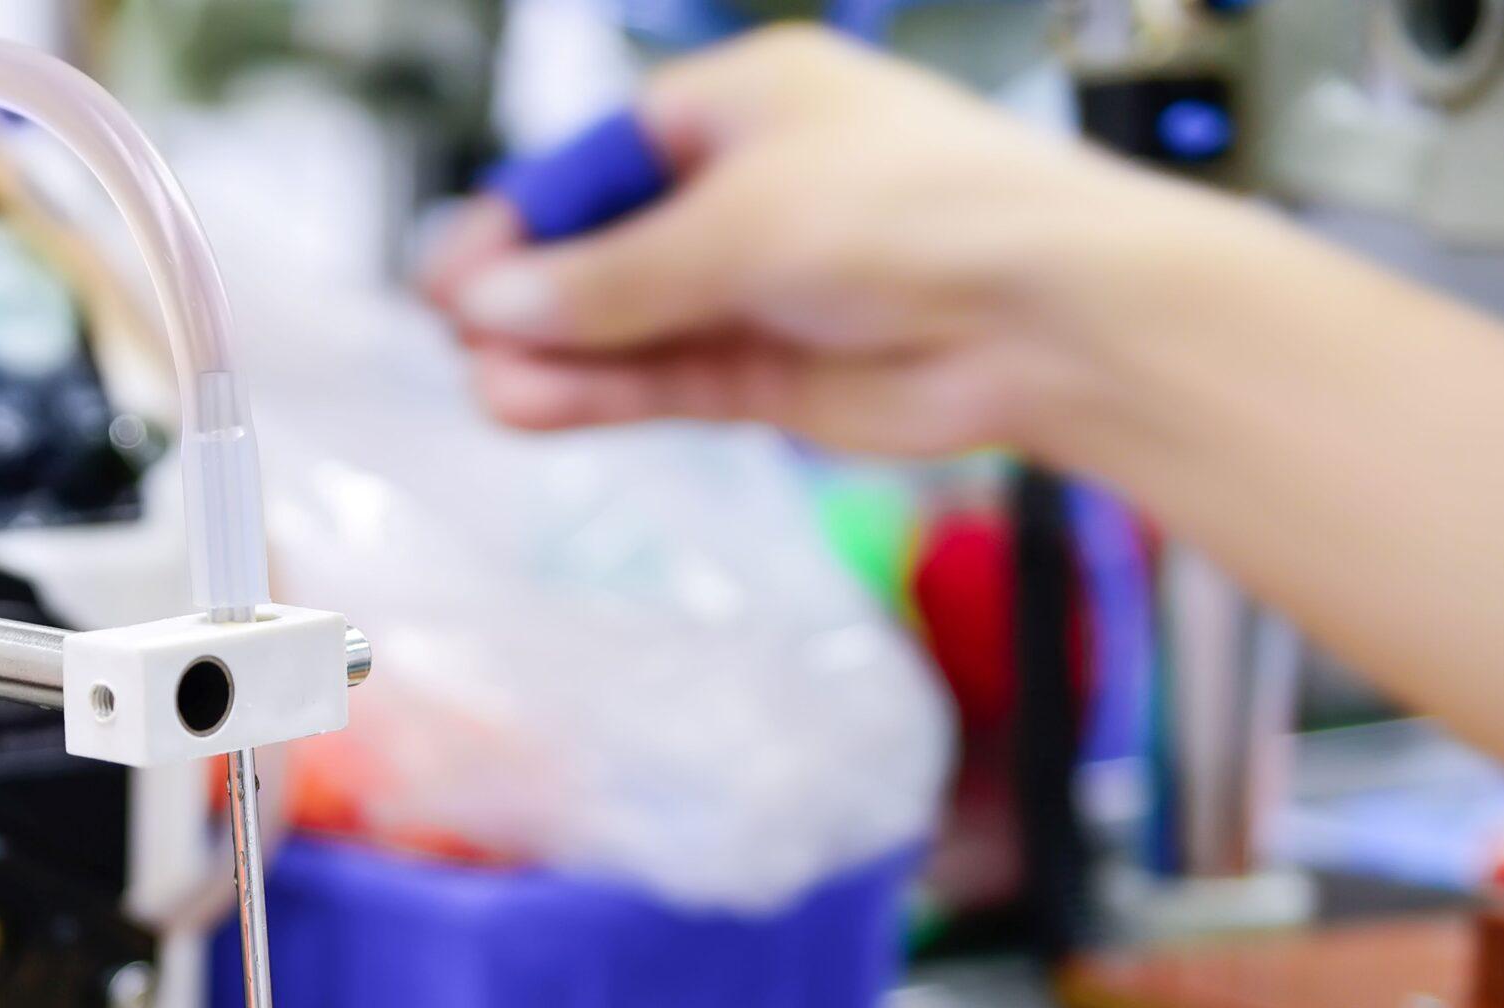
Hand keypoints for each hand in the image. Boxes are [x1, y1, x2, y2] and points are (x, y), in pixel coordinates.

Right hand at [420, 25, 1219, 459]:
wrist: (1051, 318)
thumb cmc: (934, 214)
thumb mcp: (739, 225)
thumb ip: (610, 278)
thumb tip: (492, 304)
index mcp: (744, 106)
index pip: (599, 161)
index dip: (521, 218)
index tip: (452, 271)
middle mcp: (747, 193)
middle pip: (602, 248)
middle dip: (530, 294)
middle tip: (456, 335)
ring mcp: (757, 288)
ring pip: (624, 325)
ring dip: (555, 355)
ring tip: (488, 386)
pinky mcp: (768, 374)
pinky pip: (659, 379)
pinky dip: (597, 393)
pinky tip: (532, 403)